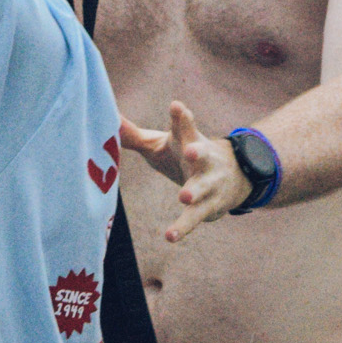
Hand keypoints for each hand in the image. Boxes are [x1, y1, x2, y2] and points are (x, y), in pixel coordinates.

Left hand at [121, 102, 247, 242]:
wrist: (233, 178)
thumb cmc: (184, 155)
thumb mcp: (161, 143)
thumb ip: (134, 136)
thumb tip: (108, 121)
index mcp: (190, 139)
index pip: (185, 125)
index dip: (181, 116)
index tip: (176, 106)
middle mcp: (204, 159)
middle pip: (202, 152)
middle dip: (197, 151)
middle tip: (190, 150)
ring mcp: (209, 183)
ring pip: (202, 188)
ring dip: (194, 192)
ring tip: (184, 197)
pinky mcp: (209, 207)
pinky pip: (194, 219)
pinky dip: (182, 228)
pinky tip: (169, 236)